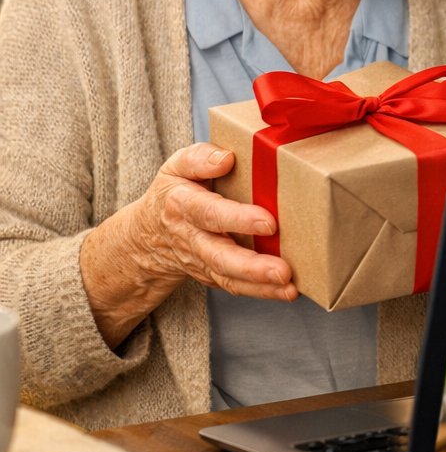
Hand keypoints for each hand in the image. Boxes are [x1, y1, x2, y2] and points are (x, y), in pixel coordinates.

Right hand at [125, 144, 297, 300]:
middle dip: (251, 265)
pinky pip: (235, 287)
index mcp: (183, 205)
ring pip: (229, 276)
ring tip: (288, 287)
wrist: (150, 234)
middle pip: (220, 255)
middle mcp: (192, 238)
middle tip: (282, 270)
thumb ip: (199, 158)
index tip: (268, 222)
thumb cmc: (176, 192)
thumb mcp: (177, 167)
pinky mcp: (213, 275)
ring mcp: (202, 261)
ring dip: (260, 285)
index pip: (209, 213)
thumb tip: (226, 158)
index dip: (237, 218)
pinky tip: (287, 291)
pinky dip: (261, 292)